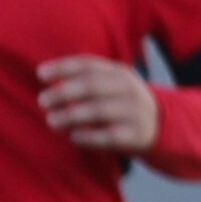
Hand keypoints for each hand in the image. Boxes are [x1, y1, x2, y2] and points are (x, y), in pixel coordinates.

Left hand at [38, 57, 159, 153]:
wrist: (160, 124)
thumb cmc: (120, 102)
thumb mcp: (110, 83)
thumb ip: (84, 78)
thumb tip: (42, 75)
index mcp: (118, 72)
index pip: (89, 65)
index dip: (63, 67)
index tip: (40, 74)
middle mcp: (128, 89)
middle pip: (92, 86)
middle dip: (64, 93)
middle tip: (42, 101)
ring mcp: (133, 111)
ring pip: (99, 111)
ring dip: (71, 116)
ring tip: (51, 121)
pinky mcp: (135, 135)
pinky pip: (108, 136)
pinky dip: (88, 136)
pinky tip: (73, 136)